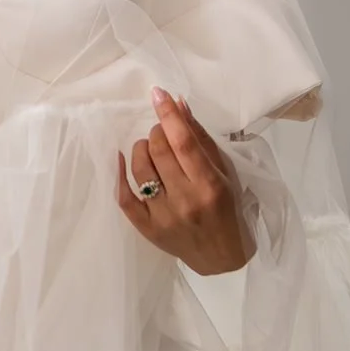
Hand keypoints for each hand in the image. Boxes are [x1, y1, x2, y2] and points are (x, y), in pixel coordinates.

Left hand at [115, 87, 256, 275]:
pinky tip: (122, 158)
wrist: (222, 257)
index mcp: (210, 185)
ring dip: (142, 147)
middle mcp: (185, 200)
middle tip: (161, 131)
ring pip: (140, 168)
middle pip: (159, 150)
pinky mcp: (147, 229)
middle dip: (156, 131)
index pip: (183, 142)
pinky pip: (124, 197)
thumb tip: (180, 105)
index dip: (168, 114)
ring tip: (151, 147)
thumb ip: (201, 139)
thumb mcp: (225, 172)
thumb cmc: (228, 209)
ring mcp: (163, 217)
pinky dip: (120, 173)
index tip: (158, 93)